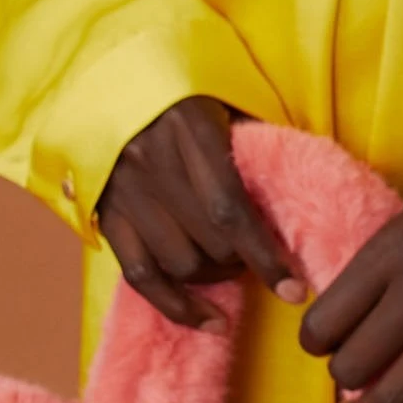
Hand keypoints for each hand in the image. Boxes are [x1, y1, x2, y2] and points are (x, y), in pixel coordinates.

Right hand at [96, 96, 306, 329]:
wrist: (106, 83)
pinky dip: (178, 306)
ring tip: (228, 264)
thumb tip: (296, 196)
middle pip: (208, 242)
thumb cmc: (181, 96)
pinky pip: (143, 277)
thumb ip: (253, 143)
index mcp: (187, 128)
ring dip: (215, 277)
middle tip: (254, 255)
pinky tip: (210, 320)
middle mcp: (151, 161)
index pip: (230, 208)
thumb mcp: (222, 102)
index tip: (295, 290)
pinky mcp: (107, 216)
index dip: (265, 256)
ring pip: (181, 264)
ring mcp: (125, 192)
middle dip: (242, 261)